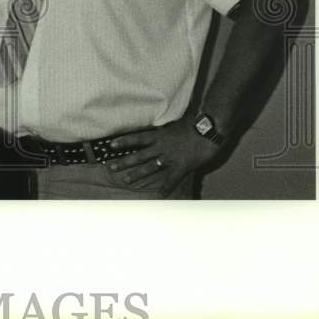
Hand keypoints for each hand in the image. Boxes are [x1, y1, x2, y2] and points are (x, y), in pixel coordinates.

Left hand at [104, 119, 221, 197]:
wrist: (208, 130)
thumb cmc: (194, 123)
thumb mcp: (176, 123)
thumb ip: (167, 128)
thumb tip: (162, 127)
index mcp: (159, 135)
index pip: (137, 138)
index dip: (123, 141)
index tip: (110, 144)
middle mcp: (161, 146)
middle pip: (138, 155)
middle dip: (124, 161)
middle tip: (110, 167)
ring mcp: (170, 157)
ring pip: (149, 167)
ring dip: (137, 174)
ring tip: (125, 180)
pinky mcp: (181, 166)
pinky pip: (171, 179)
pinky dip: (166, 187)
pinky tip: (160, 195)